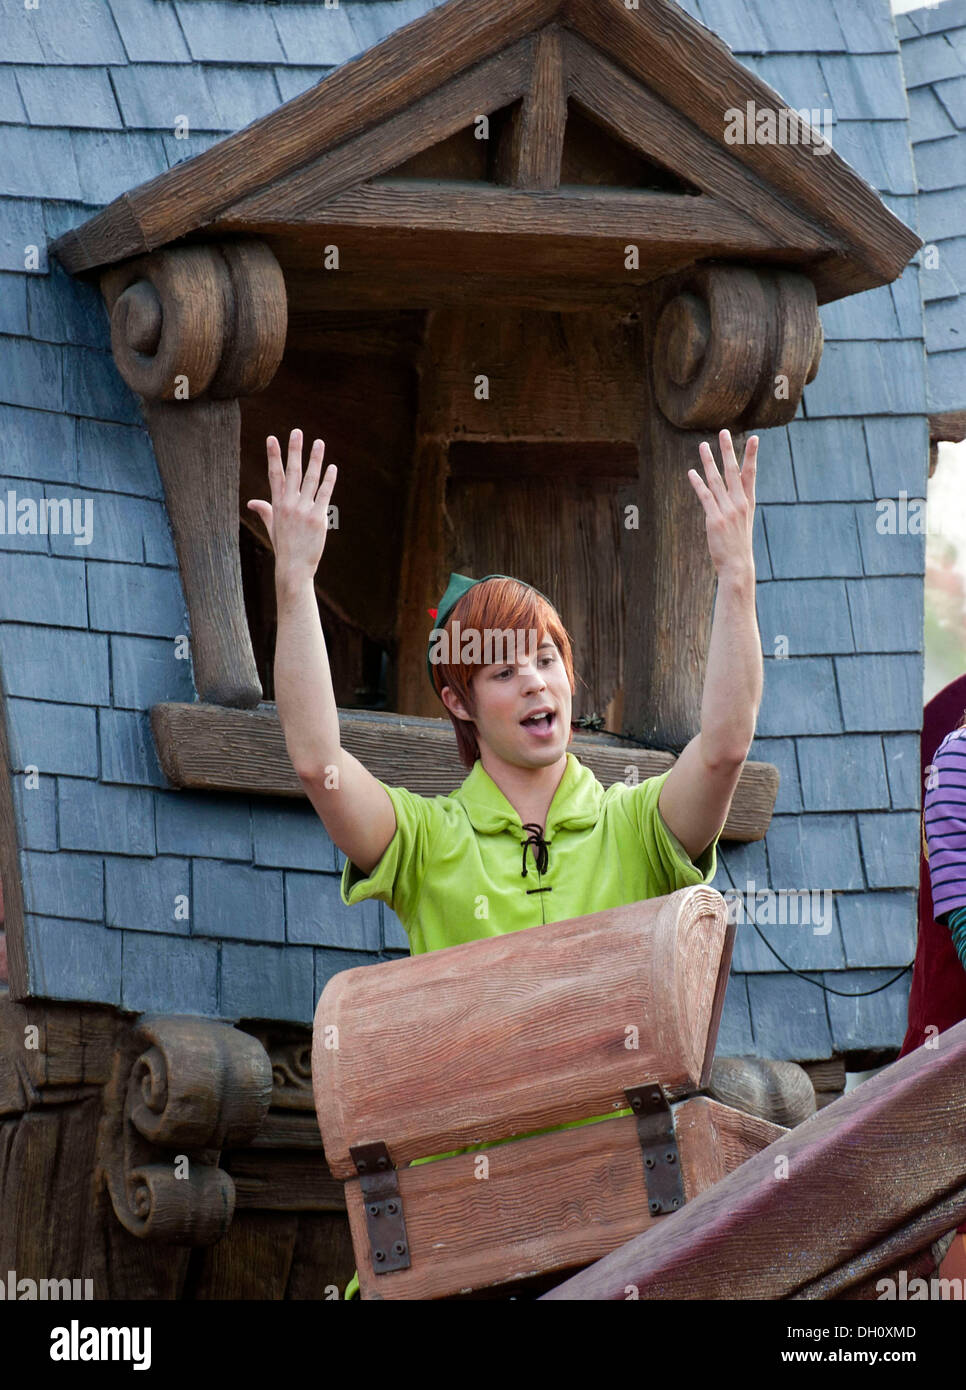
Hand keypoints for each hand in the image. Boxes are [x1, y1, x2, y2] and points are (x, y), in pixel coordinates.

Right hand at [248, 429, 336, 584]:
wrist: (294, 567)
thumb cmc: (284, 546)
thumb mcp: (272, 526)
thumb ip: (264, 511)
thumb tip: (251, 503)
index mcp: (277, 504)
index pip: (274, 474)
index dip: (273, 455)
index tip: (272, 438)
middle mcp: (289, 504)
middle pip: (292, 471)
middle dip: (294, 450)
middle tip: (297, 431)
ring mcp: (304, 510)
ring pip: (311, 479)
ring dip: (315, 459)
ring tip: (319, 443)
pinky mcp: (318, 517)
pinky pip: (324, 494)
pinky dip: (328, 480)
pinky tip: (332, 467)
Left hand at [687, 429, 756, 579]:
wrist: (738, 565)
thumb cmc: (738, 545)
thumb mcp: (743, 522)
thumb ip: (737, 505)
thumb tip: (730, 494)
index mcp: (748, 503)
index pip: (750, 474)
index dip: (752, 455)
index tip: (754, 438)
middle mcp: (740, 503)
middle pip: (733, 471)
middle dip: (728, 450)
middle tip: (724, 432)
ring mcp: (728, 511)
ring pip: (717, 480)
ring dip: (709, 461)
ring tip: (703, 445)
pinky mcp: (715, 519)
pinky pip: (705, 496)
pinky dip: (698, 483)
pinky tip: (692, 472)